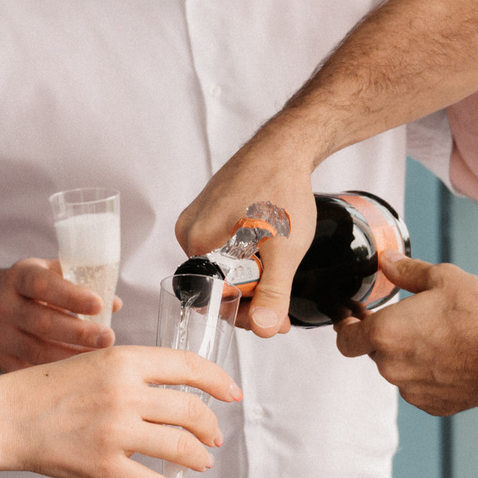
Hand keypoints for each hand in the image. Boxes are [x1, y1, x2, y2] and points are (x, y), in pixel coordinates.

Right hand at [0, 256, 117, 370]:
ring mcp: (2, 337)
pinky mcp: (4, 361)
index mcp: (19, 278)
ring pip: (39, 351)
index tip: (99, 304)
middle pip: (43, 322)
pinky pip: (33, 370)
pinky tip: (83, 372)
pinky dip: (60, 373)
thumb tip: (114, 304)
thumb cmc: (29, 291)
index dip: (71, 296)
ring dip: (74, 356)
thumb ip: (80, 283)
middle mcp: (5, 306)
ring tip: (102, 358)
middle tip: (109, 338)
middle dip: (79, 332)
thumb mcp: (47, 274)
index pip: (43, 285)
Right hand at [0, 344, 240, 477]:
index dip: (217, 381)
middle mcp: (125, 393)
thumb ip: (134, 373)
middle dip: (209, 427)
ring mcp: (116, 432)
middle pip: (190, 411)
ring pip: (180, 447)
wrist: (7, 417)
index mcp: (124, 360)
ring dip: (198, 457)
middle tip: (213, 436)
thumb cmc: (45, 389)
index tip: (231, 393)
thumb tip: (176, 392)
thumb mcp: (94, 361)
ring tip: (201, 461)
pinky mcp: (104, 466)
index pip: (188, 367)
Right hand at [175, 143, 318, 337]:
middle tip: (280, 300)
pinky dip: (246, 256)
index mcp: (196, 241)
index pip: (211, 299)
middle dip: (250, 298)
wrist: (287, 148)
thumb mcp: (284, 250)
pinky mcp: (210, 212)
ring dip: (250, 277)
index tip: (271, 317)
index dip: (244, 314)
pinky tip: (267, 249)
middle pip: (216, 285)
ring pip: (222, 268)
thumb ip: (273, 293)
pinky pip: (224, 248)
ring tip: (277, 266)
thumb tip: (262, 329)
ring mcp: (198, 220)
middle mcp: (189, 231)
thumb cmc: (282, 188)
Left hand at [331, 254, 477, 415]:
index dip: (346, 326)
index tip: (352, 317)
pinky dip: (426, 374)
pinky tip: (449, 358)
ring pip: (397, 369)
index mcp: (385, 333)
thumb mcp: (443, 278)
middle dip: (385, 336)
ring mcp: (409, 389)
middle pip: (373, 351)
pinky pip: (417, 386)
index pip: (345, 338)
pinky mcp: (429, 405)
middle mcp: (390, 366)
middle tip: (411, 320)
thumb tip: (387, 261)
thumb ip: (406, 270)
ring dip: (407, 355)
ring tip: (438, 337)